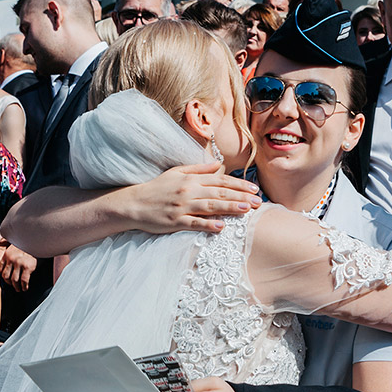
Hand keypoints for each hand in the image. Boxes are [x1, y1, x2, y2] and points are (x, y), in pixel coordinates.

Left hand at [0, 241, 36, 290]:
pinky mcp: (27, 267)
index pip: (0, 269)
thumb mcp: (17, 249)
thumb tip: (10, 269)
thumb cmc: (29, 246)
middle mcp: (11, 259)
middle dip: (9, 283)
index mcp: (7, 254)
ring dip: (16, 287)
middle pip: (5, 276)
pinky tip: (25, 288)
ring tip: (19, 289)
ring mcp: (19, 263)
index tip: (7, 280)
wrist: (39, 242)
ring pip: (14, 280)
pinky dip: (24, 286)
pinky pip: (23, 280)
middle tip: (13, 286)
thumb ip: (12, 256)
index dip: (4, 276)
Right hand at [127, 164, 260, 234]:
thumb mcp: (176, 172)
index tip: (253, 188)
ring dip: (229, 207)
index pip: (220, 180)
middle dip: (240, 196)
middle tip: (257, 201)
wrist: (133, 203)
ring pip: (210, 206)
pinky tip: (222, 226)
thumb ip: (198, 169)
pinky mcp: (175, 221)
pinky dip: (208, 224)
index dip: (238, 184)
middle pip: (219, 192)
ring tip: (246, 210)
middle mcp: (189, 191)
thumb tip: (218, 165)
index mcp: (191, 179)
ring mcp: (182, 206)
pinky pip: (194, 222)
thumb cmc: (156, 188)